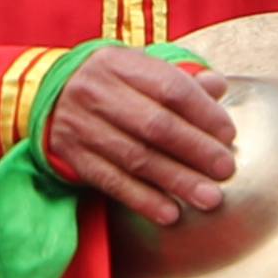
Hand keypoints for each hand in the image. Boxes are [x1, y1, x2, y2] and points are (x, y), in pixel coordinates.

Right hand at [42, 47, 243, 230]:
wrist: (49, 94)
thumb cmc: (113, 83)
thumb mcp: (140, 68)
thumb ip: (181, 79)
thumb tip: (217, 87)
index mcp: (120, 63)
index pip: (170, 88)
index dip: (204, 113)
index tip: (228, 135)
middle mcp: (97, 92)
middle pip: (155, 125)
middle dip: (196, 150)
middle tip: (226, 169)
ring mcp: (81, 126)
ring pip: (136, 158)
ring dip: (177, 181)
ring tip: (210, 198)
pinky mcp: (72, 156)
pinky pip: (111, 182)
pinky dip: (143, 200)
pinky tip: (170, 214)